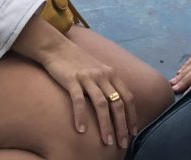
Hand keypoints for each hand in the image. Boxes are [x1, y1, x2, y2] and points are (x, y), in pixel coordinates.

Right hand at [14, 19, 137, 148]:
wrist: (56, 47)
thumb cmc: (77, 61)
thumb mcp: (97, 70)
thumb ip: (107, 84)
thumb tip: (115, 105)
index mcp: (111, 73)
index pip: (127, 97)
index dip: (132, 115)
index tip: (133, 132)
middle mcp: (102, 75)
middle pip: (117, 103)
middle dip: (121, 125)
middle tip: (122, 143)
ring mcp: (88, 77)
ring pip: (101, 104)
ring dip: (105, 125)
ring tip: (107, 142)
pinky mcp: (72, 80)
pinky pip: (79, 100)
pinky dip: (81, 116)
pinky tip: (81, 131)